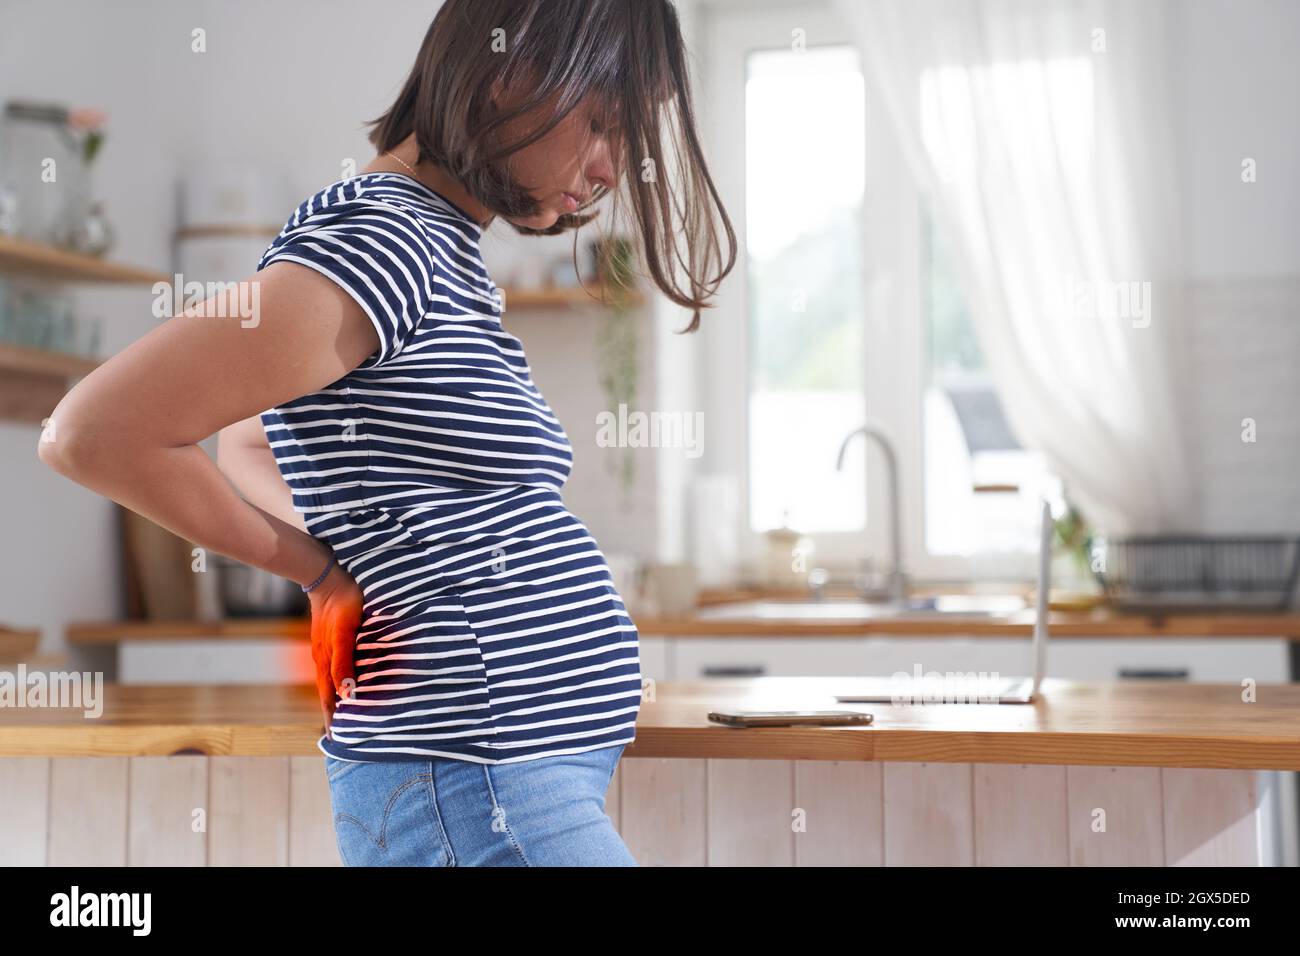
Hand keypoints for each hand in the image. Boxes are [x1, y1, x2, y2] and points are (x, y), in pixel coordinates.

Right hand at [306, 561, 363, 737]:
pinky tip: (345, 681)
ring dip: (336, 699)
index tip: (336, 741)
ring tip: (342, 715)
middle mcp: (323, 660)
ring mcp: (325, 650)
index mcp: (325, 663)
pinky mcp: (330, 640)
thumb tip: (347, 695)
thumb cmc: (342, 605)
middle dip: (333, 714)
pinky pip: (334, 668)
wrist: (329, 578)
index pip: (329, 699)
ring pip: (330, 682)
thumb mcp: (345, 635)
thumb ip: (344, 664)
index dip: (333, 719)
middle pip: (328, 694)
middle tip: (340, 736)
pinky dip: (338, 682)